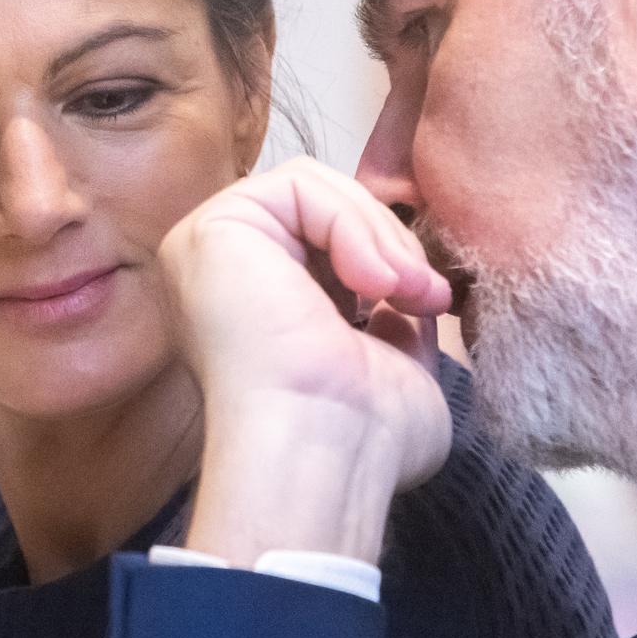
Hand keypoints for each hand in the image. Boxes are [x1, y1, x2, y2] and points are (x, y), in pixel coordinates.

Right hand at [159, 157, 453, 565]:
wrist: (328, 452)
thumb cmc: (362, 437)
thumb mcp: (390, 358)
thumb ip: (391, 314)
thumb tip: (407, 281)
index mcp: (251, 308)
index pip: (322, 238)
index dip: (383, 254)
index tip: (428, 303)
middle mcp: (220, 275)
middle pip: (319, 207)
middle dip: (388, 240)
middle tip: (426, 294)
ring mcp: (208, 248)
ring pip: (314, 188)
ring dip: (377, 233)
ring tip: (406, 291)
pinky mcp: (213, 227)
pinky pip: (299, 185)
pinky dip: (352, 224)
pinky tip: (373, 282)